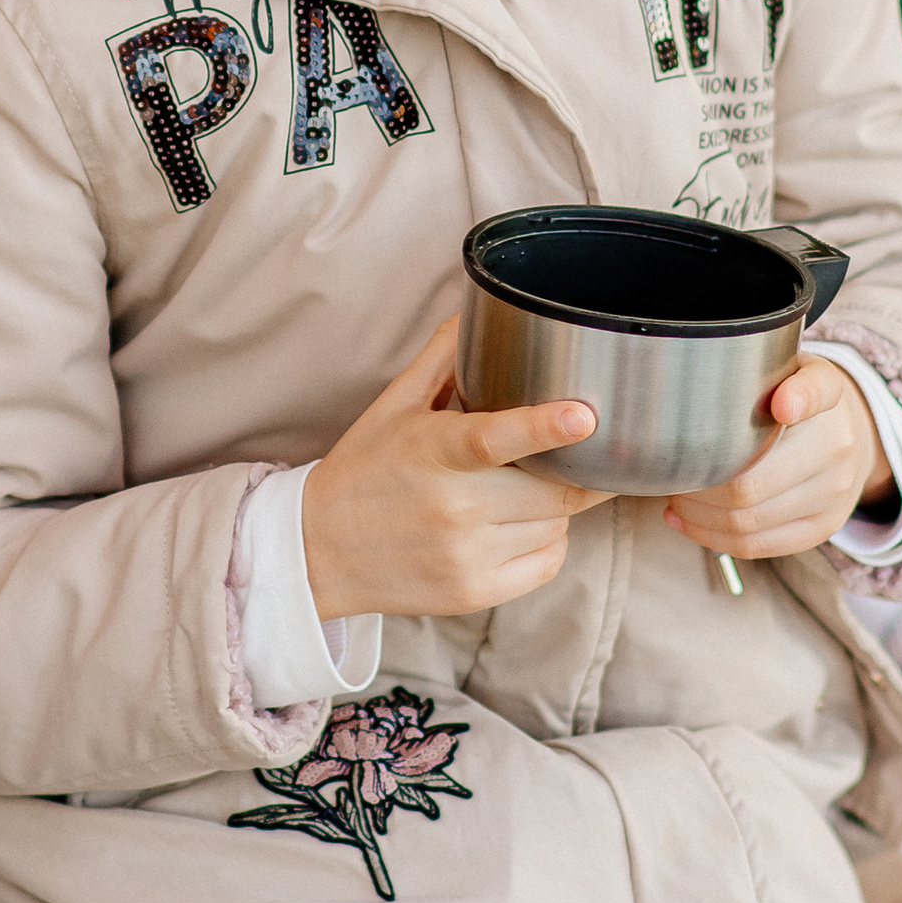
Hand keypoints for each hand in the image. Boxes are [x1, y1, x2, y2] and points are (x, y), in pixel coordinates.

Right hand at [303, 320, 608, 621]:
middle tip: (573, 452)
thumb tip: (482, 308)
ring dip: (556, 506)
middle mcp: (452, 508)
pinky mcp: (473, 593)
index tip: (584, 415)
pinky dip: (548, 542)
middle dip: (574, 469)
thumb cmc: (363, 470)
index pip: (496, 438)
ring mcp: (465, 556)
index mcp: (433, 452)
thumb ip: (443, 357)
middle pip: (555, 490)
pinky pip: (547, 563)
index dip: (546, 427)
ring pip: (558, 526)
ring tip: (521, 490)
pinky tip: (517, 526)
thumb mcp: (393, 405)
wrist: (317, 550)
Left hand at [664, 358, 888, 563]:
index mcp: (828, 391)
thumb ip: (752, 365)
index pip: (818, 390)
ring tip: (675, 495)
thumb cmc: (791, 399)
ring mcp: (834, 492)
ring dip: (696, 513)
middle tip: (670, 472)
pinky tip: (685, 520)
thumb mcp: (783, 365)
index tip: (781, 405)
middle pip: (752, 479)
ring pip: (748, 519)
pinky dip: (711, 537)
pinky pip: (758, 546)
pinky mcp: (823, 527)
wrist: (846, 436)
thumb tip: (690, 382)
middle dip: (696, 484)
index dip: (800, 398)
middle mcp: (837, 444)